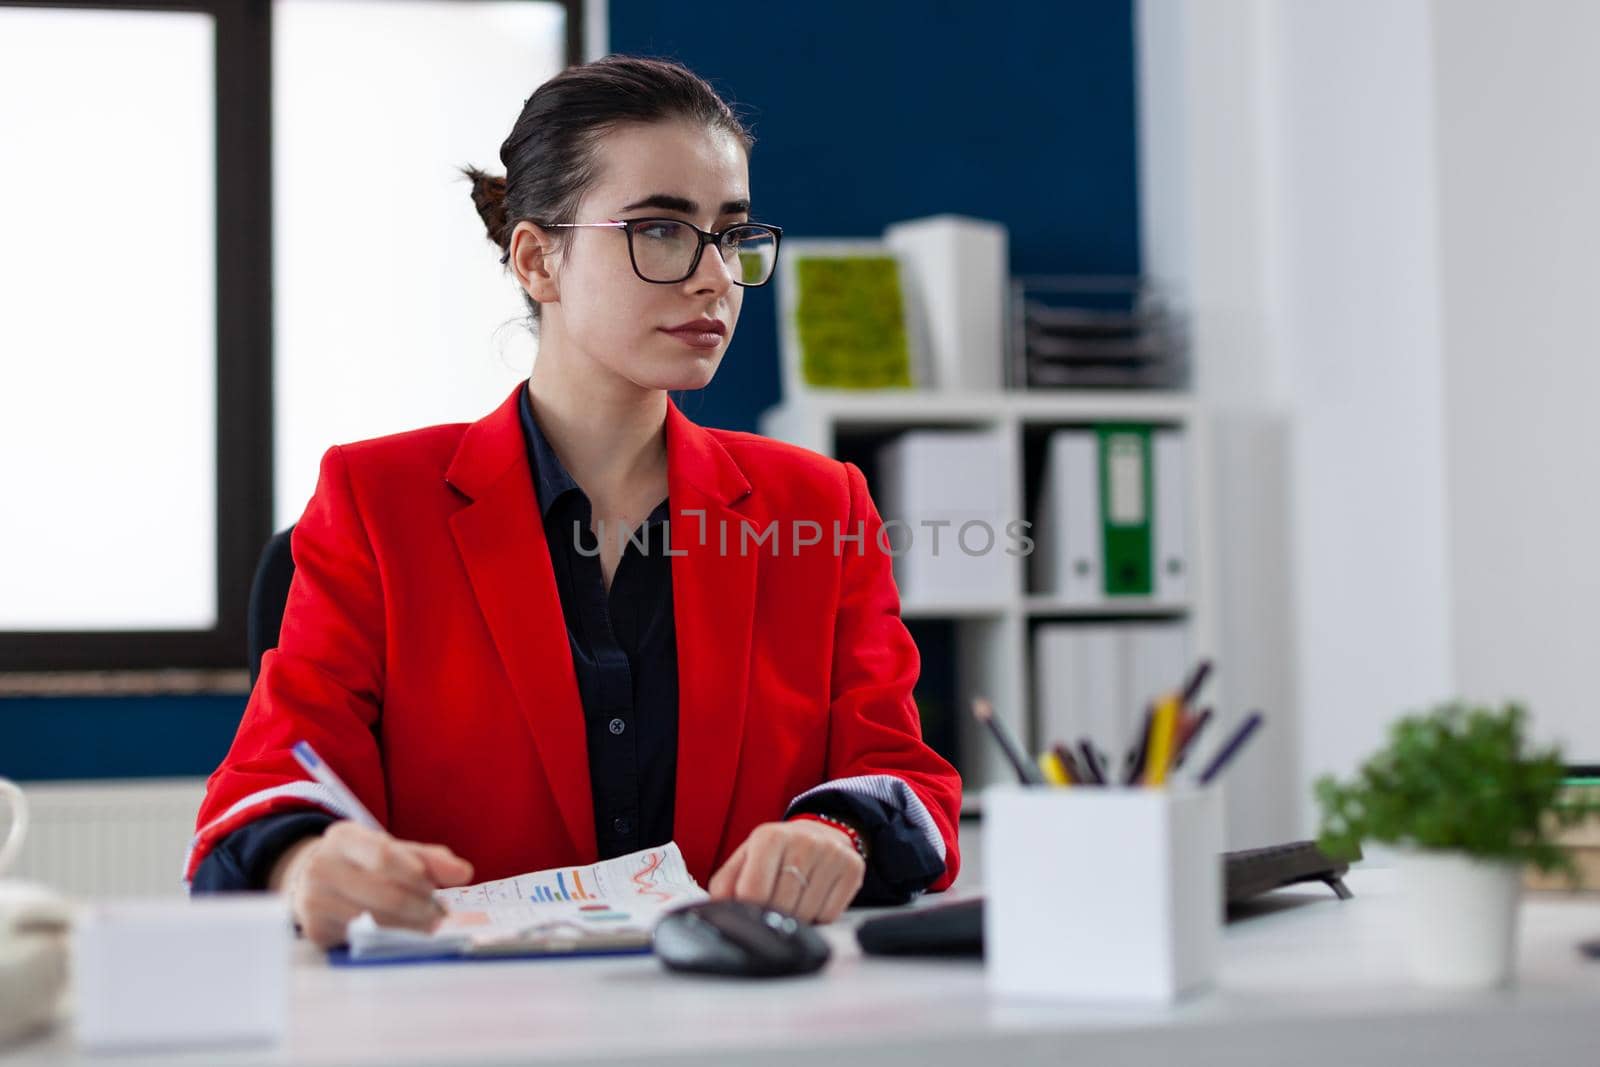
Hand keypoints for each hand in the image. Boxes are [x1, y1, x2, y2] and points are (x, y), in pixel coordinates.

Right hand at [268, 821, 473, 948]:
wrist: (311, 880)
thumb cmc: (362, 863)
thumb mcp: (392, 850)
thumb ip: (429, 858)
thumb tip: (464, 873)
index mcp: (344, 838)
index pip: (383, 856)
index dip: (414, 874)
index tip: (435, 887)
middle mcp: (322, 867)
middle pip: (383, 893)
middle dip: (420, 906)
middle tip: (441, 913)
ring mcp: (314, 901)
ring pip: (375, 921)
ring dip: (410, 926)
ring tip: (430, 923)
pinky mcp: (315, 931)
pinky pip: (362, 939)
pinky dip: (390, 938)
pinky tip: (404, 934)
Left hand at [707, 819, 864, 923]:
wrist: (821, 834)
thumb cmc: (776, 854)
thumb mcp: (746, 858)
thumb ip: (725, 883)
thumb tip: (716, 910)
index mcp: (769, 836)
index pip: (753, 891)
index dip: (749, 911)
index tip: (751, 913)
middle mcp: (803, 840)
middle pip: (781, 905)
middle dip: (774, 917)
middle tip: (774, 909)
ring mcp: (831, 853)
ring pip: (807, 913)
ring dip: (797, 919)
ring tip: (794, 901)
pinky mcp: (852, 868)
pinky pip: (830, 914)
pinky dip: (819, 917)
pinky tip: (814, 899)